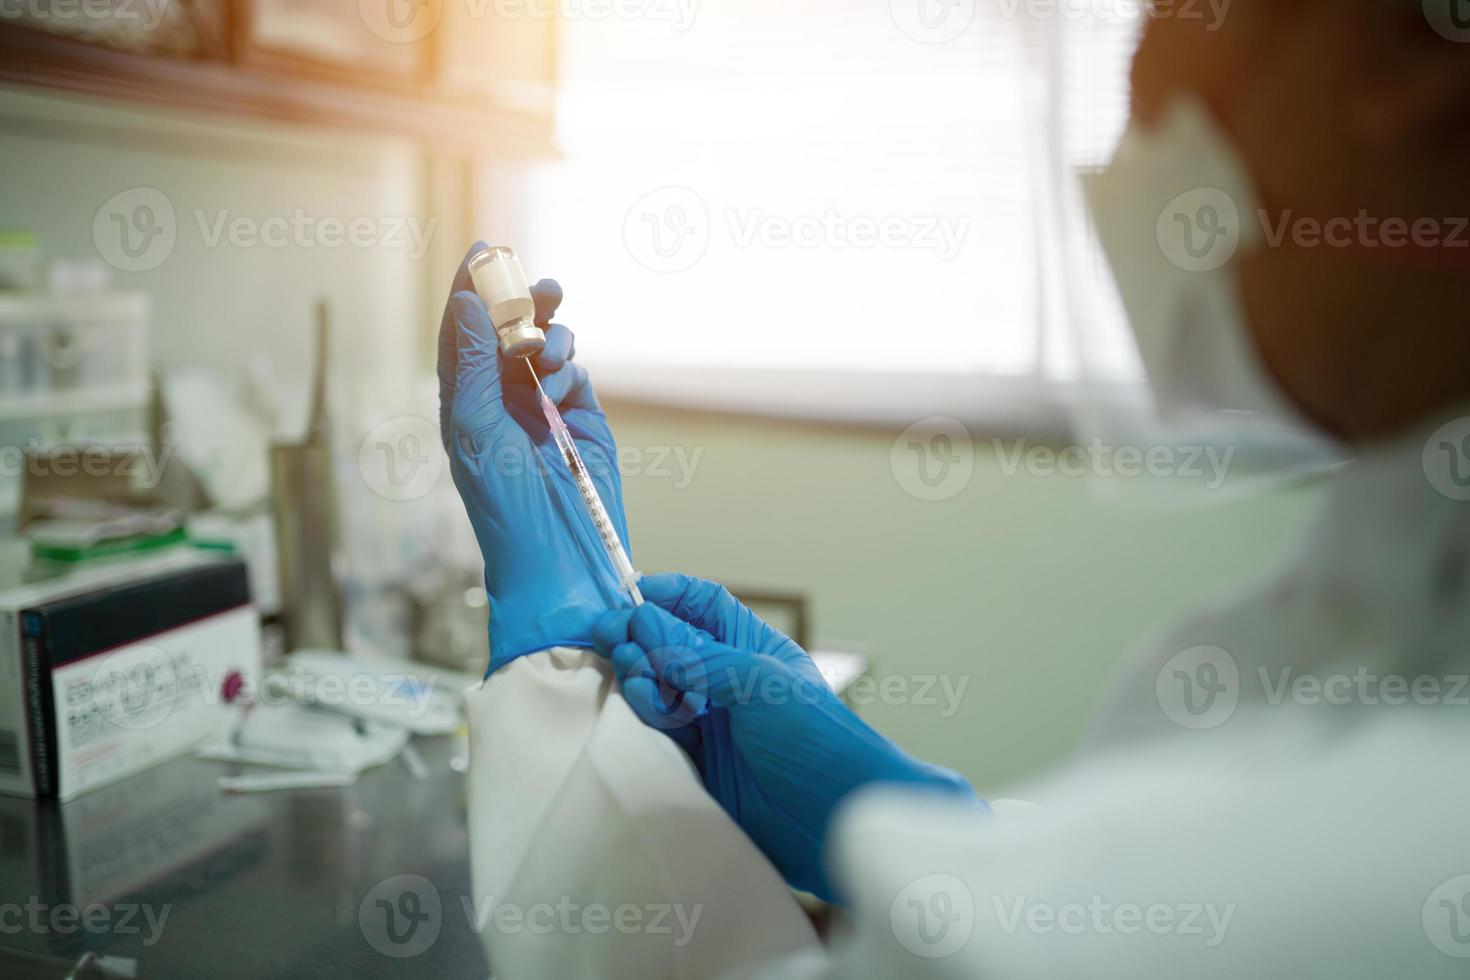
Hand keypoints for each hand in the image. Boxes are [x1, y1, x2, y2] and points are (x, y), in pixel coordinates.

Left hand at [439, 243, 631, 672]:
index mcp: (462, 402)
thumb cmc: (505, 507)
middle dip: (526, 304)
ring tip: (555, 348)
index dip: (472, 289)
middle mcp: (501, 402)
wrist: (559, 562)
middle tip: (544, 285)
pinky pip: (577, 377)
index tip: (487, 250)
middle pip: (511, 331)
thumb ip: (473, 362)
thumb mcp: (477, 428)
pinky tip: (567, 390)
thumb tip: (471, 300)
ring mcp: (546, 412)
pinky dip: (573, 373)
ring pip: (550, 348)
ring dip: (554, 336)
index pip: (463, 332)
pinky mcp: (585, 425)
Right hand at [593, 574, 977, 901]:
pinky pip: (656, 729)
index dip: (668, 594)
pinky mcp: (696, 762)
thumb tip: (642, 623)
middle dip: (639, 634)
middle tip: (610, 635)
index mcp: (752, 648)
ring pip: (656, 685)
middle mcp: (727, 680)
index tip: (630, 591)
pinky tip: (639, 705)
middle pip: (670, 644)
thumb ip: (697, 655)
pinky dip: (643, 713)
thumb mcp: (756, 682)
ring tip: (637, 680)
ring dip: (639, 674)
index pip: (704, 606)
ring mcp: (711, 722)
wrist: (833, 820)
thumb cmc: (813, 737)